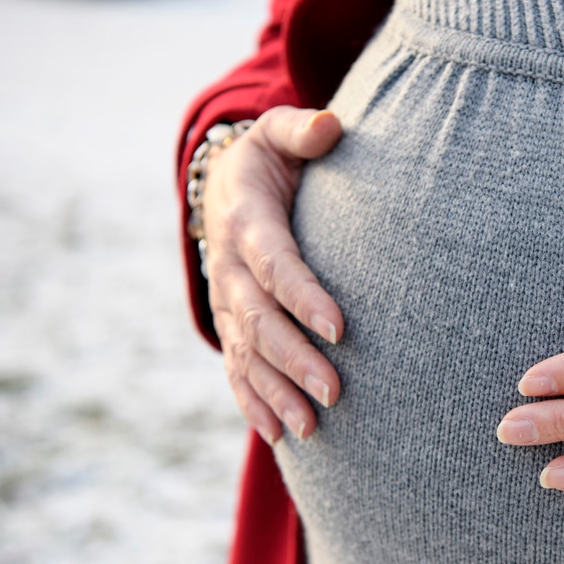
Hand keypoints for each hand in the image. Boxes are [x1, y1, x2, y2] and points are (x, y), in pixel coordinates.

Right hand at [202, 106, 344, 443]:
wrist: (223, 185)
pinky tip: (279, 436)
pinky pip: (237, 370)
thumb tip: (330, 127)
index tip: (340, 326)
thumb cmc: (269, 160)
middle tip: (334, 392)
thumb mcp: (278, 133)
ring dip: (277, 393)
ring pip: (248, 354)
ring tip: (310, 428)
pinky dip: (254, 404)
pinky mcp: (230, 325)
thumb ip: (302, 131)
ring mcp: (226, 302)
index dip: (302, 295)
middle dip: (294, 359)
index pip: (275, 263)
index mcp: (247, 221)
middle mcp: (229, 268)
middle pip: (260, 321)